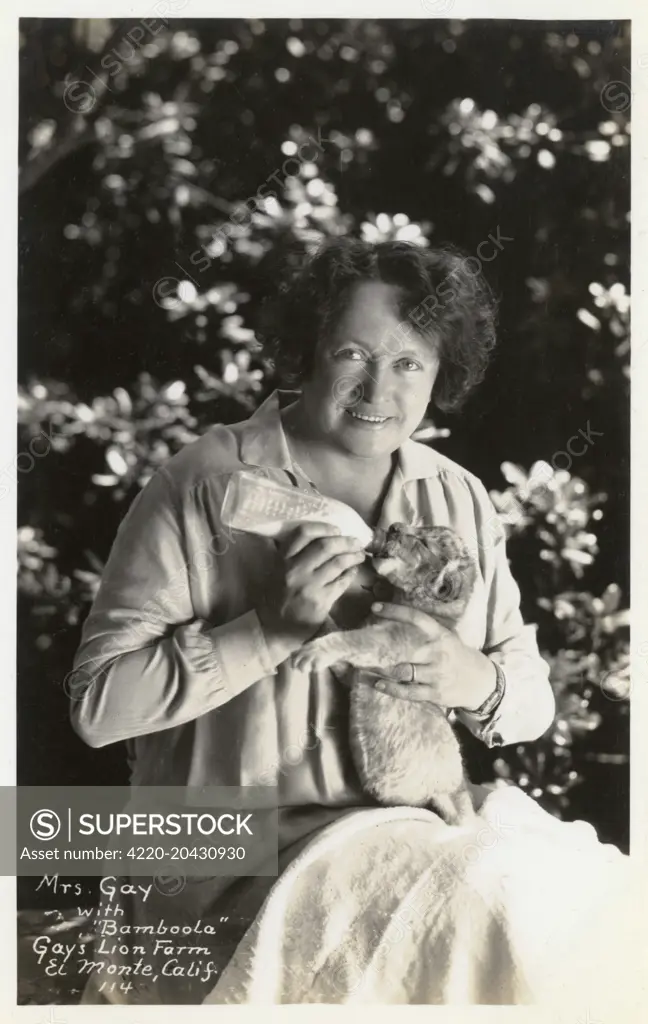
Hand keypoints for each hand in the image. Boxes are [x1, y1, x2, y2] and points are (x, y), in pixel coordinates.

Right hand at [259, 522, 365, 631]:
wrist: (275, 629)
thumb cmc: (277, 598)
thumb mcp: (276, 572)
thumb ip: (291, 555)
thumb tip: (319, 536)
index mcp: (282, 560)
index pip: (303, 533)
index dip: (323, 528)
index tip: (336, 529)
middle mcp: (295, 570)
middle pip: (325, 546)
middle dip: (345, 541)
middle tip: (356, 542)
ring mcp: (309, 586)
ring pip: (338, 562)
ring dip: (353, 556)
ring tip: (359, 555)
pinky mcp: (321, 601)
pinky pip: (342, 582)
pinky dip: (351, 574)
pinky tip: (353, 572)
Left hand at [369, 602, 496, 710]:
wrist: (483, 682)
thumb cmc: (458, 656)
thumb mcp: (447, 639)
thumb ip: (426, 635)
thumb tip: (394, 626)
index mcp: (441, 635)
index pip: (416, 618)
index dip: (395, 611)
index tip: (375, 607)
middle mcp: (438, 653)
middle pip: (405, 648)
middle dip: (384, 647)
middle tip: (363, 645)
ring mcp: (437, 674)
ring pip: (404, 672)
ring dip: (384, 670)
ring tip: (366, 666)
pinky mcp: (435, 693)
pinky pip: (408, 692)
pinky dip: (391, 689)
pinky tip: (378, 685)